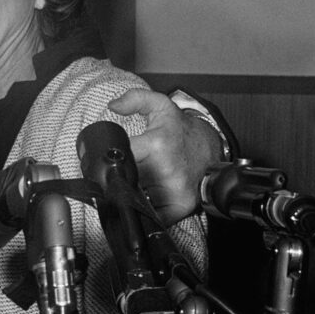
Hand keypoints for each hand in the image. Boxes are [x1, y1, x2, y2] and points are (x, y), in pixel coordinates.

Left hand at [108, 89, 221, 224]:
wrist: (211, 150)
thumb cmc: (182, 131)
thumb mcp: (161, 106)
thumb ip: (135, 99)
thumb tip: (114, 105)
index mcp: (157, 146)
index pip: (119, 158)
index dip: (107, 162)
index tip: (104, 163)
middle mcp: (166, 171)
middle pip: (124, 182)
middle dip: (118, 178)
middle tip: (121, 172)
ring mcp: (174, 192)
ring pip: (135, 199)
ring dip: (130, 194)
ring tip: (136, 182)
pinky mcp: (181, 206)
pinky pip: (153, 214)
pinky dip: (144, 209)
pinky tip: (146, 198)